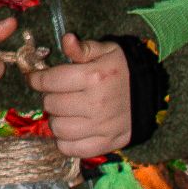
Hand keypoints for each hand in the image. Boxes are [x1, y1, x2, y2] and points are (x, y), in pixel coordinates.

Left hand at [25, 33, 131, 160]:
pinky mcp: (106, 144)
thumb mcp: (106, 51)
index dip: (36, 79)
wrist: (153, 95)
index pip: (50, 81)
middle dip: (48, 96)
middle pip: (51, 104)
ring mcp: (102, 127)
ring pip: (58, 128)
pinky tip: (71, 129)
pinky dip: (65, 141)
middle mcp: (96, 104)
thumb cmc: (123, 69)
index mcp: (94, 77)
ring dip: (55, 119)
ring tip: (64, 111)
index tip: (35, 78)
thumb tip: (66, 39)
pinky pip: (72, 149)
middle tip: (56, 93)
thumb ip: (83, 48)